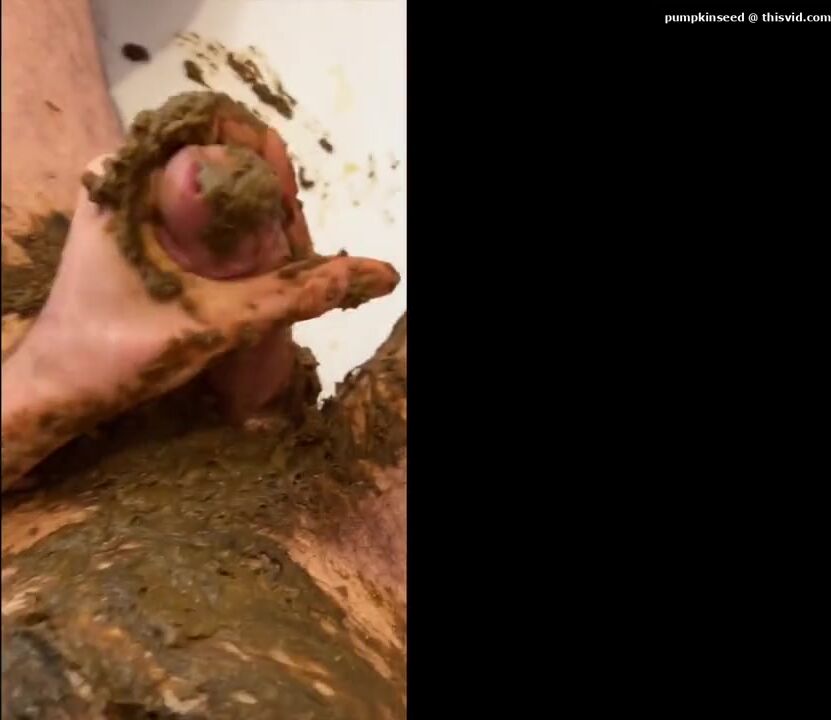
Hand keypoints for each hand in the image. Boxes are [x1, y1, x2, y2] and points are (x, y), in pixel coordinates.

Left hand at [1, 156, 397, 488]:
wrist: (57, 393)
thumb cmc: (118, 354)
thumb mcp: (215, 321)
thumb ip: (296, 294)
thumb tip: (379, 273)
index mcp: (129, 174)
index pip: (218, 126)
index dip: (268, 160)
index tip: (289, 213)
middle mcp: (126, 174)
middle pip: (224, 157)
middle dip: (270, 200)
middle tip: (294, 255)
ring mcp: (130, 201)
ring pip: (217, 187)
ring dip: (259, 221)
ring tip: (283, 268)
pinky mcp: (137, 227)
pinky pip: (202, 212)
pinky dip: (237, 236)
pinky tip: (257, 272)